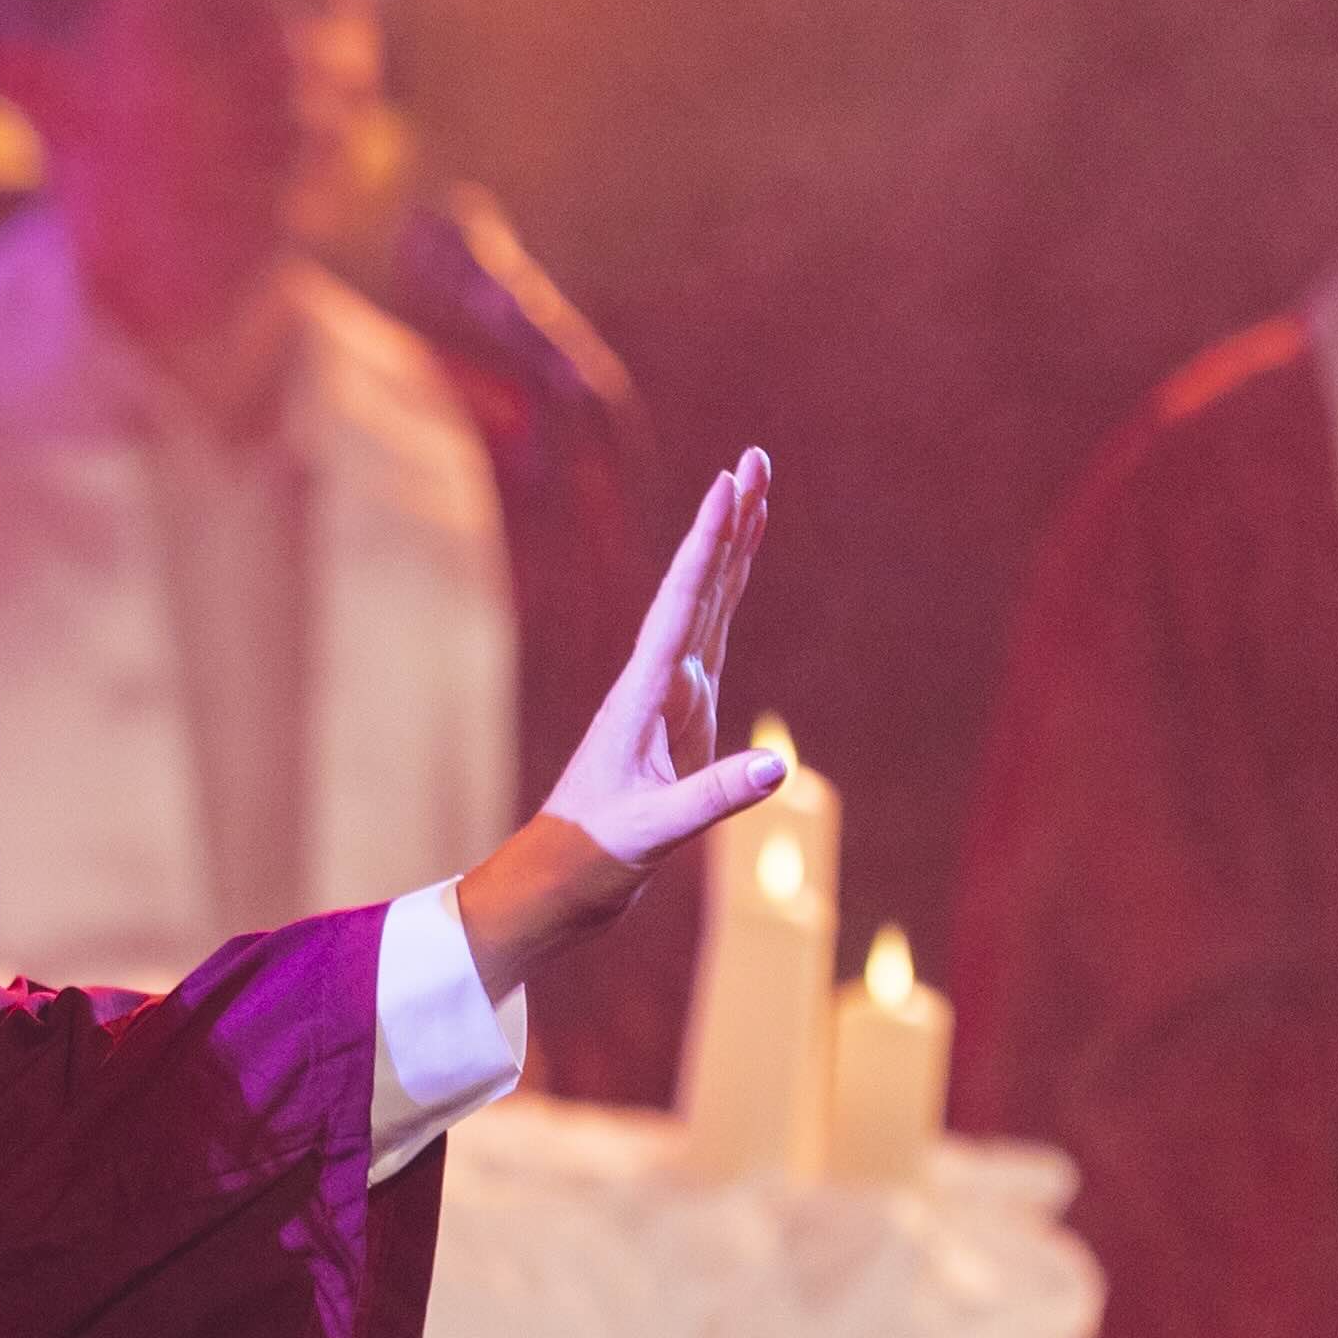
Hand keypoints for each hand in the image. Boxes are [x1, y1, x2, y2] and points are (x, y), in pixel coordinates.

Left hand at [460, 451, 781, 998]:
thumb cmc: (592, 856)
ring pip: (706, 602)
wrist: (559, 878)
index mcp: (644, 696)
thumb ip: (712, 798)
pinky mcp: (680, 714)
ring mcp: (668, 694)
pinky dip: (728, 595)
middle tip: (755, 458)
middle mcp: (655, 681)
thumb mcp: (653, 833)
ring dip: (731, 546)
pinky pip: (711, 637)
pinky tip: (739, 565)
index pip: (681, 604)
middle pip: (698, 584)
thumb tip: (778, 767)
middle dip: (728, 522)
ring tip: (756, 487)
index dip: (707, 543)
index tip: (727, 483)